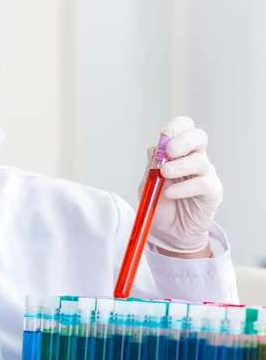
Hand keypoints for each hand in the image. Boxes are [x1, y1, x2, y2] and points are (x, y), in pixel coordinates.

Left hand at [139, 116, 222, 254]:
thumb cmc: (159, 205)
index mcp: (179, 151)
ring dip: (180, 166)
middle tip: (169, 153)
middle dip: (183, 141)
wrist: (167, 232)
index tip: (164, 136)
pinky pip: (203, 183)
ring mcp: (205, 174)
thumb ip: (152, 165)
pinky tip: (170, 193)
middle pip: (199, 136)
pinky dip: (184, 187)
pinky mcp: (212, 191)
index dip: (176, 127)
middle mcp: (195, 158)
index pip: (184, 128)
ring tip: (164, 177)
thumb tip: (156, 148)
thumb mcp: (147, 183)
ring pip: (200, 160)